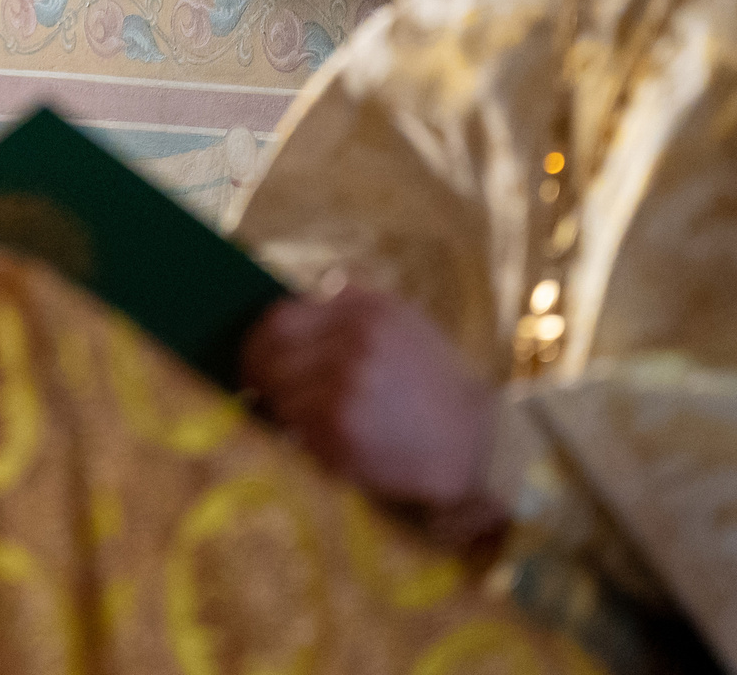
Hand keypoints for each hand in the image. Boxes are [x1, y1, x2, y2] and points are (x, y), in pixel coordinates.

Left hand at [240, 287, 503, 539]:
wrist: (478, 444)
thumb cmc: (435, 383)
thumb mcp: (404, 323)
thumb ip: (353, 303)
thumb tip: (311, 292)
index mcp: (364, 312)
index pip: (279, 318)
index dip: (260, 341)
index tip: (258, 357)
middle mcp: (351, 345)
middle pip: (269, 355)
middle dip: (261, 376)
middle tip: (265, 392)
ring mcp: (343, 390)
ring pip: (279, 397)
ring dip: (285, 412)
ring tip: (310, 419)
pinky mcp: (340, 434)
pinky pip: (296, 432)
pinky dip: (303, 439)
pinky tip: (328, 440)